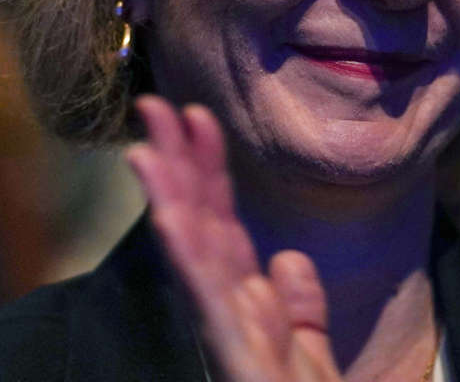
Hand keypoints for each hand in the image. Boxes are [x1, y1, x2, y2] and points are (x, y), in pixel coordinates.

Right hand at [126, 95, 341, 381]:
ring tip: (146, 143)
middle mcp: (232, 316)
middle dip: (179, 167)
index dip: (210, 173)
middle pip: (203, 228)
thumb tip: (285, 256)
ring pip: (195, 255)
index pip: (225, 228)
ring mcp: (231, 337)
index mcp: (251, 310)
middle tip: (156, 103)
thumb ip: (300, 308)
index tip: (199, 118)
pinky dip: (186, 250)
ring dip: (170, 197)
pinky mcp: (237, 358)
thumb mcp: (312, 356)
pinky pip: (208, 298)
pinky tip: (171, 209)